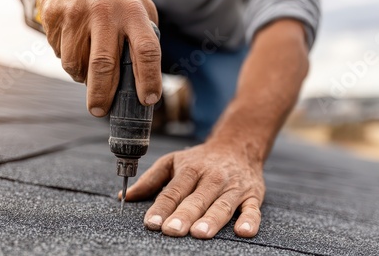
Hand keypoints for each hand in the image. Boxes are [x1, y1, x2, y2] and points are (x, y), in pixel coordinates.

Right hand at [38, 0, 160, 115]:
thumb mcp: (139, 4)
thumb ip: (145, 35)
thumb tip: (146, 76)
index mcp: (132, 11)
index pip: (146, 50)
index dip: (149, 79)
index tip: (148, 101)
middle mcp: (104, 12)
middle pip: (103, 65)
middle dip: (102, 95)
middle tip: (99, 111)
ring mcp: (76, 13)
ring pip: (76, 63)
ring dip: (82, 77)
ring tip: (87, 70)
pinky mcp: (53, 16)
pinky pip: (59, 52)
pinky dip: (69, 59)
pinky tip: (74, 44)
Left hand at [121, 142, 265, 238]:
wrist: (238, 145)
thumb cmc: (200, 159)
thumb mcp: (173, 161)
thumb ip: (150, 179)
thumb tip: (125, 196)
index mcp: (190, 170)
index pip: (173, 191)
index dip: (162, 207)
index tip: (151, 223)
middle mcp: (212, 178)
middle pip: (196, 199)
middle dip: (184, 215)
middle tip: (172, 230)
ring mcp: (233, 187)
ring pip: (222, 205)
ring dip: (212, 219)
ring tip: (200, 233)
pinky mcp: (253, 195)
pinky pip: (252, 209)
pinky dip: (250, 219)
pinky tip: (244, 231)